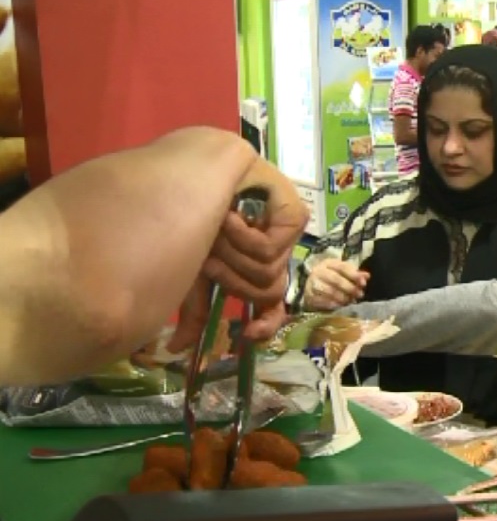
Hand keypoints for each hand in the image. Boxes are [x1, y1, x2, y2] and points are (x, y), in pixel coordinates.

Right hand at [167, 199, 307, 350]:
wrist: (190, 170)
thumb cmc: (188, 215)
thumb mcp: (189, 268)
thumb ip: (193, 307)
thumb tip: (178, 349)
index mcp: (255, 267)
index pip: (273, 307)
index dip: (266, 325)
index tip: (247, 335)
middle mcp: (275, 254)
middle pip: (267, 293)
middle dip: (231, 281)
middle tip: (209, 260)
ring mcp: (288, 234)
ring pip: (266, 274)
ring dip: (231, 256)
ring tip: (215, 228)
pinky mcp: (294, 215)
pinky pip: (269, 249)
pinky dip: (241, 237)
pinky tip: (227, 216)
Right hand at [303, 259, 369, 311]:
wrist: (312, 285)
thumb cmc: (332, 277)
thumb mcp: (343, 273)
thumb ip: (355, 274)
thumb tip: (367, 276)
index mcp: (328, 263)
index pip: (342, 267)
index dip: (354, 275)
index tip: (363, 283)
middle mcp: (318, 271)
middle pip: (336, 279)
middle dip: (349, 288)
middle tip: (359, 294)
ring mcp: (312, 283)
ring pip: (330, 291)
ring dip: (343, 297)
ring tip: (351, 301)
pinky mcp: (309, 295)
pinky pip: (323, 301)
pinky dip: (334, 304)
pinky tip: (341, 305)